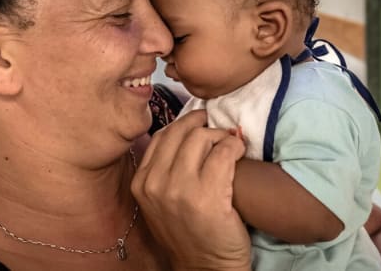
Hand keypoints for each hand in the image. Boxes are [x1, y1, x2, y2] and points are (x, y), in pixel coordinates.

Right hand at [131, 110, 250, 270]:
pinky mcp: (208, 194)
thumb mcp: (159, 202)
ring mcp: (180, 189)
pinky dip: (234, 147)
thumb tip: (183, 133)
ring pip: (201, 138)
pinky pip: (224, 151)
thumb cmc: (189, 233)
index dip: (183, 125)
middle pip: (181, 132)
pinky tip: (239, 154)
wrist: (206, 268)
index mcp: (141, 183)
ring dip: (221, 137)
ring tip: (230, 147)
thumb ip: (162, 170)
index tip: (199, 124)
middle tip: (218, 131)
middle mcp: (156, 184)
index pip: (161, 137)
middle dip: (203, 126)